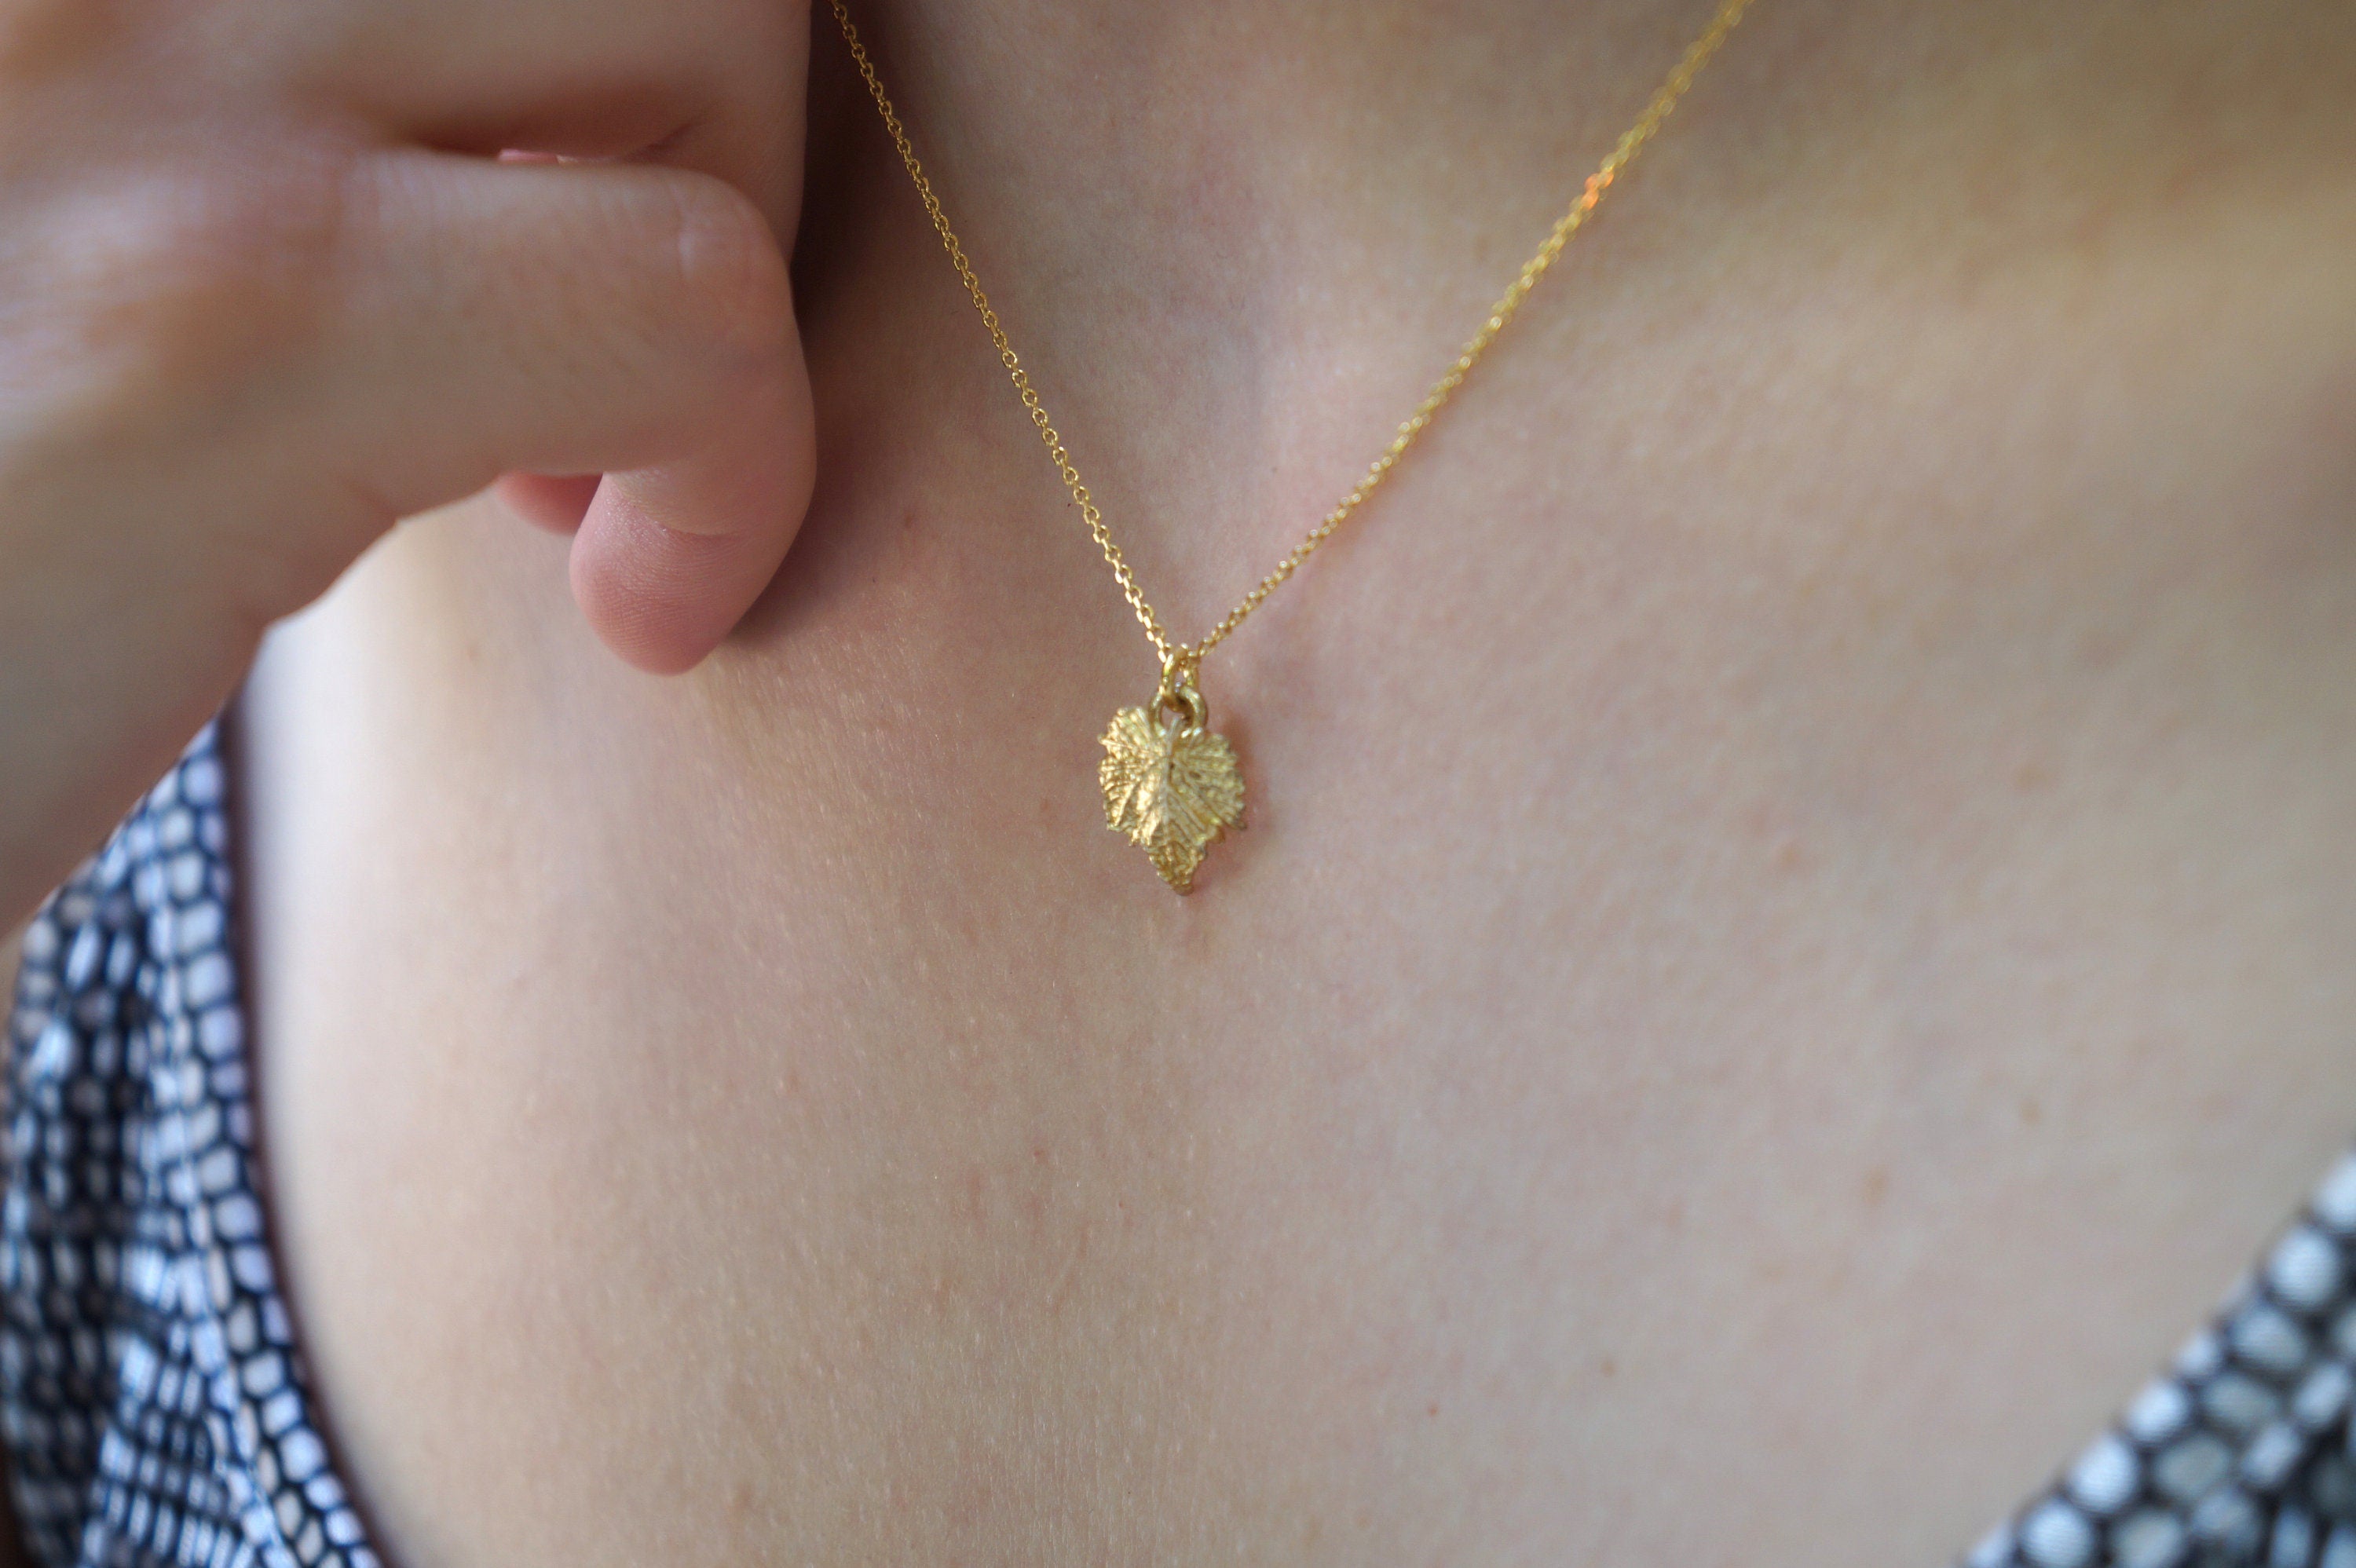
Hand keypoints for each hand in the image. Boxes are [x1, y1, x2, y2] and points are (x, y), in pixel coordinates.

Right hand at [0, 0, 817, 923]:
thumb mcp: (69, 195)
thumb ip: (231, 96)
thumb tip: (469, 104)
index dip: (565, 18)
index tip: (519, 189)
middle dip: (685, 75)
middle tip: (575, 316)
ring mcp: (96, 50)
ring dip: (725, 222)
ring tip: (567, 453)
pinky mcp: (209, 317)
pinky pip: (688, 297)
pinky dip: (745, 466)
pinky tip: (639, 610)